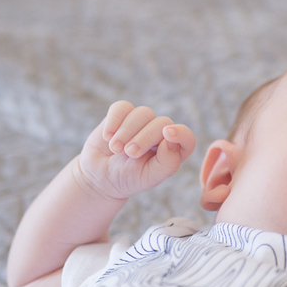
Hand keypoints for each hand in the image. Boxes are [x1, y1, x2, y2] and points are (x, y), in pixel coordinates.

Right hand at [73, 101, 195, 201]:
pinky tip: (107, 136)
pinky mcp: (122, 115)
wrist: (100, 177)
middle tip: (129, 153)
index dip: (181, 133)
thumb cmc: (129, 178)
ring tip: (115, 148)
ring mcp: (142, 122)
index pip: (186, 137)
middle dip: (144, 137)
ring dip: (127, 131)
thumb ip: (167, 163)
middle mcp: (160, 133)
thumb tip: (171, 142)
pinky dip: (114, 120)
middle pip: (161, 123)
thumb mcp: (149, 177)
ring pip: (143, 113)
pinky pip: (122, 107)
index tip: (168, 133)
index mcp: (173, 150)